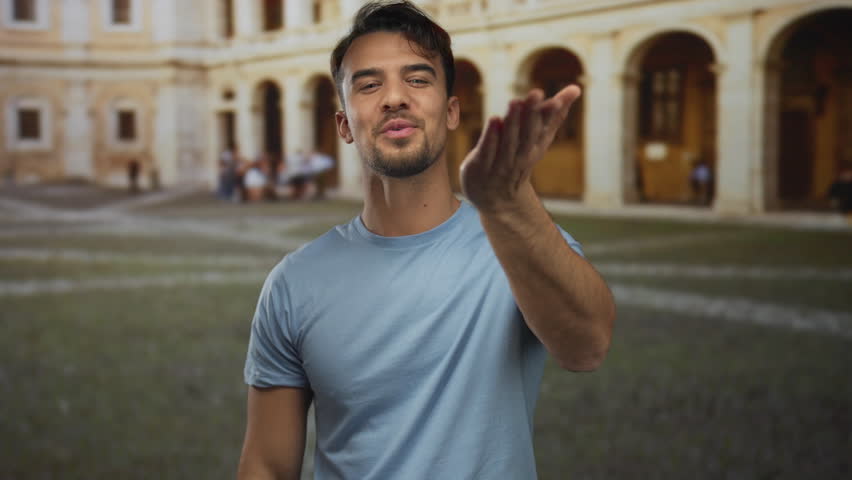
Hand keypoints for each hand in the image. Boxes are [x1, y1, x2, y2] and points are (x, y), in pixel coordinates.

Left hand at [460, 85, 580, 214]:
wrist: (497, 199)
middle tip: (537, 93)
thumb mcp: (538, 138)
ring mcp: (500, 163)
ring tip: (516, 101)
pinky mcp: (480, 166)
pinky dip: (491, 137)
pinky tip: (494, 119)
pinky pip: (487, 151)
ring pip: (508, 141)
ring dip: (512, 122)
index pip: (544, 128)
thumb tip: (576, 88)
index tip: (557, 99)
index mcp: (536, 146)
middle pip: (528, 133)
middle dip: (532, 114)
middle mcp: (520, 156)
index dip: (551, 114)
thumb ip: (554, 114)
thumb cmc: (519, 160)